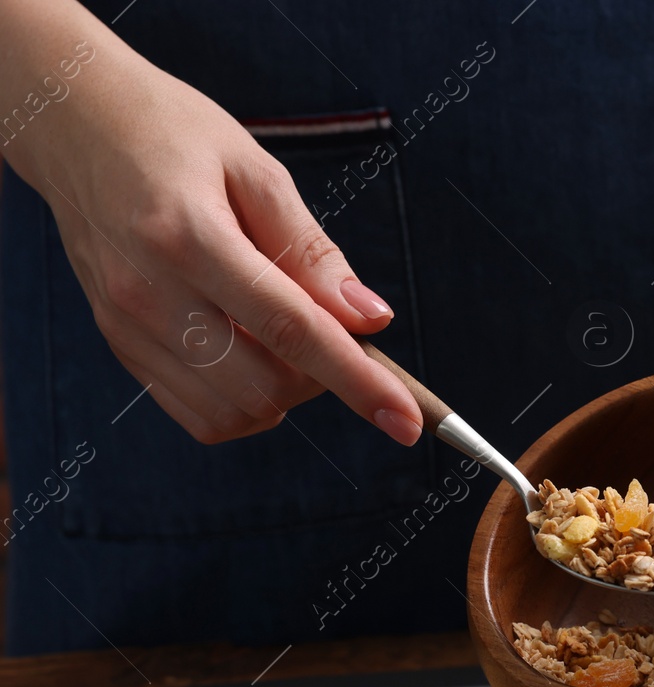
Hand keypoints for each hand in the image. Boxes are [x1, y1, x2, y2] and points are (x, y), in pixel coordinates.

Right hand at [4, 27, 420, 444]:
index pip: (293, 330)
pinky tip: (252, 353)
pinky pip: (201, 416)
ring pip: (235, 413)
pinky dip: (246, 404)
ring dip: (285, 393)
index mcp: (189, 238)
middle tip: (327, 327)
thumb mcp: (257, 171)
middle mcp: (150, 293)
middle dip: (322, 378)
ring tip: (282, 331)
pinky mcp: (120, 347)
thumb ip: (314, 252)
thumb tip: (372, 320)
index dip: (359, 382)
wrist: (73, 125)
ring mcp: (128, 327)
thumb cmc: (174, 136)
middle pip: (267, 386)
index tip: (408, 422)